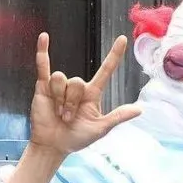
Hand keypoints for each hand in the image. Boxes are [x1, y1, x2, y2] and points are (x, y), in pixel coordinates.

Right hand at [29, 32, 140, 156]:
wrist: (54, 145)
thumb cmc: (77, 138)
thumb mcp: (101, 128)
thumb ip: (118, 116)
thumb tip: (140, 109)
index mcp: (93, 94)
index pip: (106, 70)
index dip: (114, 55)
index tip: (123, 39)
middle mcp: (77, 88)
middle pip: (78, 82)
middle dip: (72, 103)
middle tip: (68, 118)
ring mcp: (60, 86)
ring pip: (62, 79)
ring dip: (60, 99)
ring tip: (58, 113)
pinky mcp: (44, 86)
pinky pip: (44, 65)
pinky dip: (42, 51)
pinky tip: (44, 37)